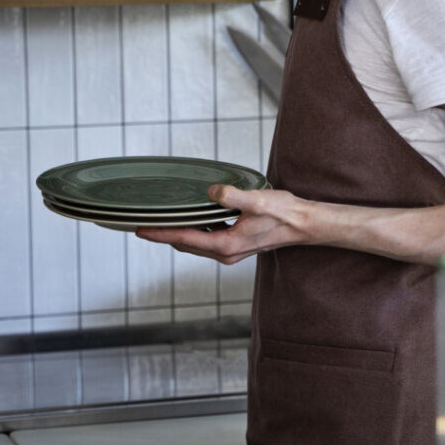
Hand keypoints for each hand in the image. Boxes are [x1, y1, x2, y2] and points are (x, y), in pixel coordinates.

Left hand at [135, 184, 310, 263]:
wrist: (303, 225)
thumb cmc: (283, 213)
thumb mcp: (257, 200)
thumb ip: (232, 196)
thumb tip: (211, 191)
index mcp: (227, 243)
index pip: (184, 238)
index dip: (160, 233)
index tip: (140, 229)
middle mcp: (226, 252)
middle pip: (186, 244)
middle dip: (164, 235)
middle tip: (143, 224)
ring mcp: (231, 252)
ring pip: (196, 244)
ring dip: (179, 234)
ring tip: (162, 221)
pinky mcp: (236, 246)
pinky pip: (207, 241)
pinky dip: (195, 232)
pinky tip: (192, 219)